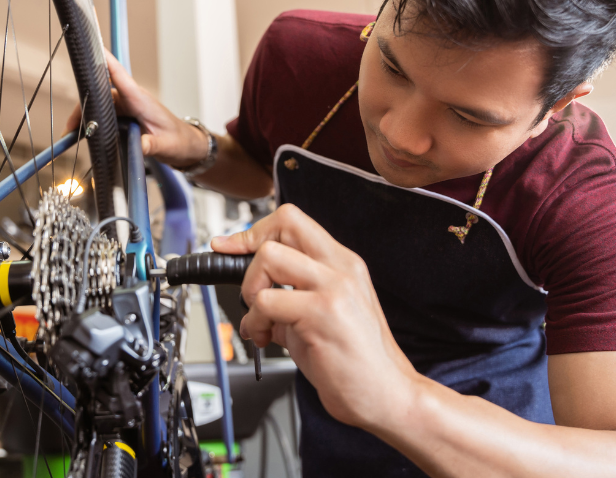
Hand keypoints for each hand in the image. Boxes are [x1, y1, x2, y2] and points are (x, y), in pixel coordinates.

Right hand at [63, 49, 209, 167]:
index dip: (105, 60)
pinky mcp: (125, 117)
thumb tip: (139, 147)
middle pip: (100, 94)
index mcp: (140, 100)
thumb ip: (151, 145)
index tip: (91, 47)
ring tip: (71, 133)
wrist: (187, 147)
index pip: (119, 75)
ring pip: (99, 105)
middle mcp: (131, 100)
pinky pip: (103, 115)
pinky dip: (90, 123)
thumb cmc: (179, 141)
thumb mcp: (166, 146)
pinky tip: (80, 135)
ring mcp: (127, 108)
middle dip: (83, 106)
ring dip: (84, 116)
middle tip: (70, 127)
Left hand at [211, 204, 419, 430]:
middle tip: (249, 288)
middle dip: (249, 252)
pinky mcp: (323, 312)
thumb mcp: (320, 314)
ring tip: (259, 320)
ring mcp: (334, 287)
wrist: (386, 395)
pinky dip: (254, 322)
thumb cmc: (354, 361)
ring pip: (269, 257)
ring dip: (250, 291)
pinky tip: (265, 338)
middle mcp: (341, 268)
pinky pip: (266, 301)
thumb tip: (251, 291)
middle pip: (283, 222)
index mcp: (342, 263)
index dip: (254, 231)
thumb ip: (290, 295)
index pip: (292, 220)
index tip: (229, 246)